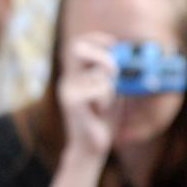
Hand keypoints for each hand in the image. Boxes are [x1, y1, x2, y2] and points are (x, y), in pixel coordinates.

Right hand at [58, 32, 117, 164]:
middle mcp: (67, 81)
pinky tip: (98, 113)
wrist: (90, 146)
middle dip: (103, 57)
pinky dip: (107, 100)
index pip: (79, 44)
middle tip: (112, 74)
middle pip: (79, 49)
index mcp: (75, 76)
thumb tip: (118, 53)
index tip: (112, 45)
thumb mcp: (110, 89)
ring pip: (100, 74)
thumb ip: (110, 72)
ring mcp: (67, 91)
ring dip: (111, 89)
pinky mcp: (71, 102)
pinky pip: (100, 89)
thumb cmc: (101, 118)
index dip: (97, 39)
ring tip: (103, 105)